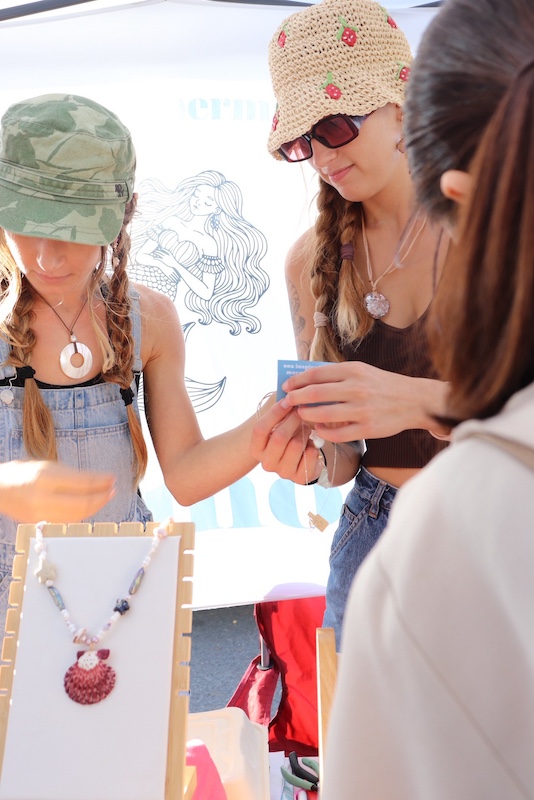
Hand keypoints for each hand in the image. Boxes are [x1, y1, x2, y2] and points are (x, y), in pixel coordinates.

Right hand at [0, 461, 115, 522]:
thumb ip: (70, 474)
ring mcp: (41, 513)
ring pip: (77, 515)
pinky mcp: (39, 523)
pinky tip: (90, 507)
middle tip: (113, 490)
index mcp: (45, 477)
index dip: (101, 481)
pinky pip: (67, 521)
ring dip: (95, 507)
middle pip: (82, 502)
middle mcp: (43, 497)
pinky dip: (82, 514)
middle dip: (101, 497)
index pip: (81, 482)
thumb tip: (97, 480)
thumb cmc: (22, 473)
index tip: (112, 478)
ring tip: (105, 497)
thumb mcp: (46, 465)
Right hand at [250, 400, 322, 484]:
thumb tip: (288, 390)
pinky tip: (312, 444)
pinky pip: (310, 455)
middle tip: (303, 410)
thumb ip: (281, 408)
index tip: (287, 400)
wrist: (302, 459)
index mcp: (256, 448)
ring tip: (307, 428)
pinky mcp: (299, 478)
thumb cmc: (289, 435)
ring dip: (305, 432)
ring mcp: (282, 472)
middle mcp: (266, 462)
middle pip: (279, 437)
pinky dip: (314, 446)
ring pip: (296, 445)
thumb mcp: (280, 422)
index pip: (260, 429)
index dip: (274, 413)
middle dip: (293, 420)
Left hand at [280, 362, 447, 441]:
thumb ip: (337, 375)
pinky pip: (337, 434)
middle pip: (315, 394)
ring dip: (306, 415)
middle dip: (295, 399)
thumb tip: (307, 378)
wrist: (413, 400)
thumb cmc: (382, 385)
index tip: (286, 386)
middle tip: (286, 402)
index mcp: (353, 370)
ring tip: (299, 415)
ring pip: (323, 414)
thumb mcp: (362, 371)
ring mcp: (361, 410)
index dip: (297, 381)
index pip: (316, 374)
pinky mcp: (367, 428)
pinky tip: (317, 429)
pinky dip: (323, 431)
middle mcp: (356, 388)